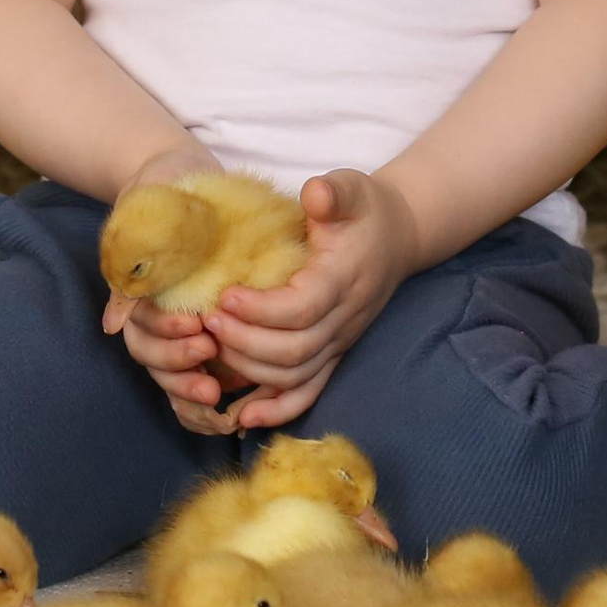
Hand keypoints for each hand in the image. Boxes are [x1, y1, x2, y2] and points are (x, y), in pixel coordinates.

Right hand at [104, 141, 240, 434]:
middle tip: (210, 354)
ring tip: (218, 390)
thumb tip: (113, 323)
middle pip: (156, 361)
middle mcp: (156, 319)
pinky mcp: (204, 337)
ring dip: (190, 389)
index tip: (196, 326)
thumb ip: (131, 257)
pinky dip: (205, 405)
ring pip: (173, 378)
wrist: (184, 175)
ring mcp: (178, 331)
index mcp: (140, 294)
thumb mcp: (145, 208)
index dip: (165, 336)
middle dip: (179, 366)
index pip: (142, 332)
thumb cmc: (164, 187)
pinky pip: (197, 382)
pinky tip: (228, 409)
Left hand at [202, 169, 421, 432]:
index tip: (224, 294)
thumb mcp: (351, 188)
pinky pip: (307, 392)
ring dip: (250, 372)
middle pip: (292, 352)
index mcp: (342, 279)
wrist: (399, 236)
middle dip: (243, 342)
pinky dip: (276, 410)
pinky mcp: (333, 354)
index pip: (300, 309)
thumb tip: (315, 193)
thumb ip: (333, 193)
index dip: (260, 310)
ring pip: (294, 377)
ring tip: (212, 348)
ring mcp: (339, 342)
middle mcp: (343, 319)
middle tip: (207, 321)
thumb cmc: (365, 210)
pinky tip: (243, 418)